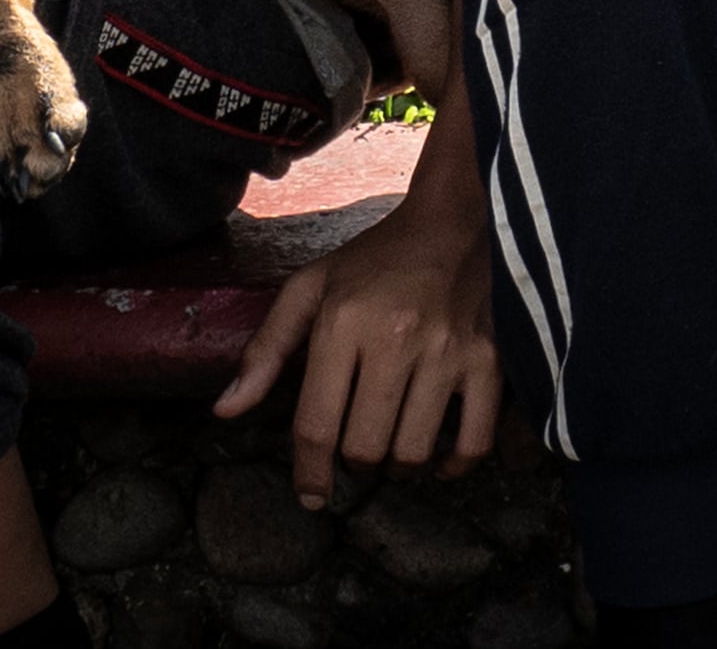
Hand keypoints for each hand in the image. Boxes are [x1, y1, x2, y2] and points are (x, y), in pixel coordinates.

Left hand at [216, 140, 501, 506]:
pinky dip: (456, 465)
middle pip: (365, 448)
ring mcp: (448, 352)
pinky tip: (439, 460)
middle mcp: (396, 339)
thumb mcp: (309, 289)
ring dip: (398, 466)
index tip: (310, 495)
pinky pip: (475, 440)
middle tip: (356, 448)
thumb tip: (226, 411)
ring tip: (392, 447)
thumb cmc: (375, 260)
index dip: (308, 474)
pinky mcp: (490, 358)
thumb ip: (265, 351)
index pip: (316, 426)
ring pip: (414, 453)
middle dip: (354, 464)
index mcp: (343, 323)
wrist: (456, 221)